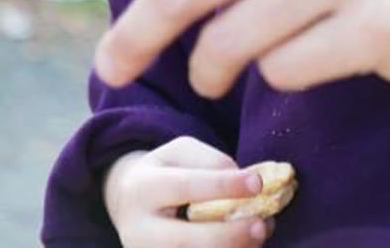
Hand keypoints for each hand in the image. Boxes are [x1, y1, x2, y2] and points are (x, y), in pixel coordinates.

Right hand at [102, 136, 269, 246]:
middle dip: (226, 236)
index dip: (223, 186)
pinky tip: (246, 245)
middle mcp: (138, 231)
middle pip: (183, 240)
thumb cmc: (163, 171)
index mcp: (142, 189)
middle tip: (262, 226)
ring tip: (261, 232)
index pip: (185, 186)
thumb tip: (241, 180)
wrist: (127, 203)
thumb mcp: (180, 151)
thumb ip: (210, 160)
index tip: (257, 183)